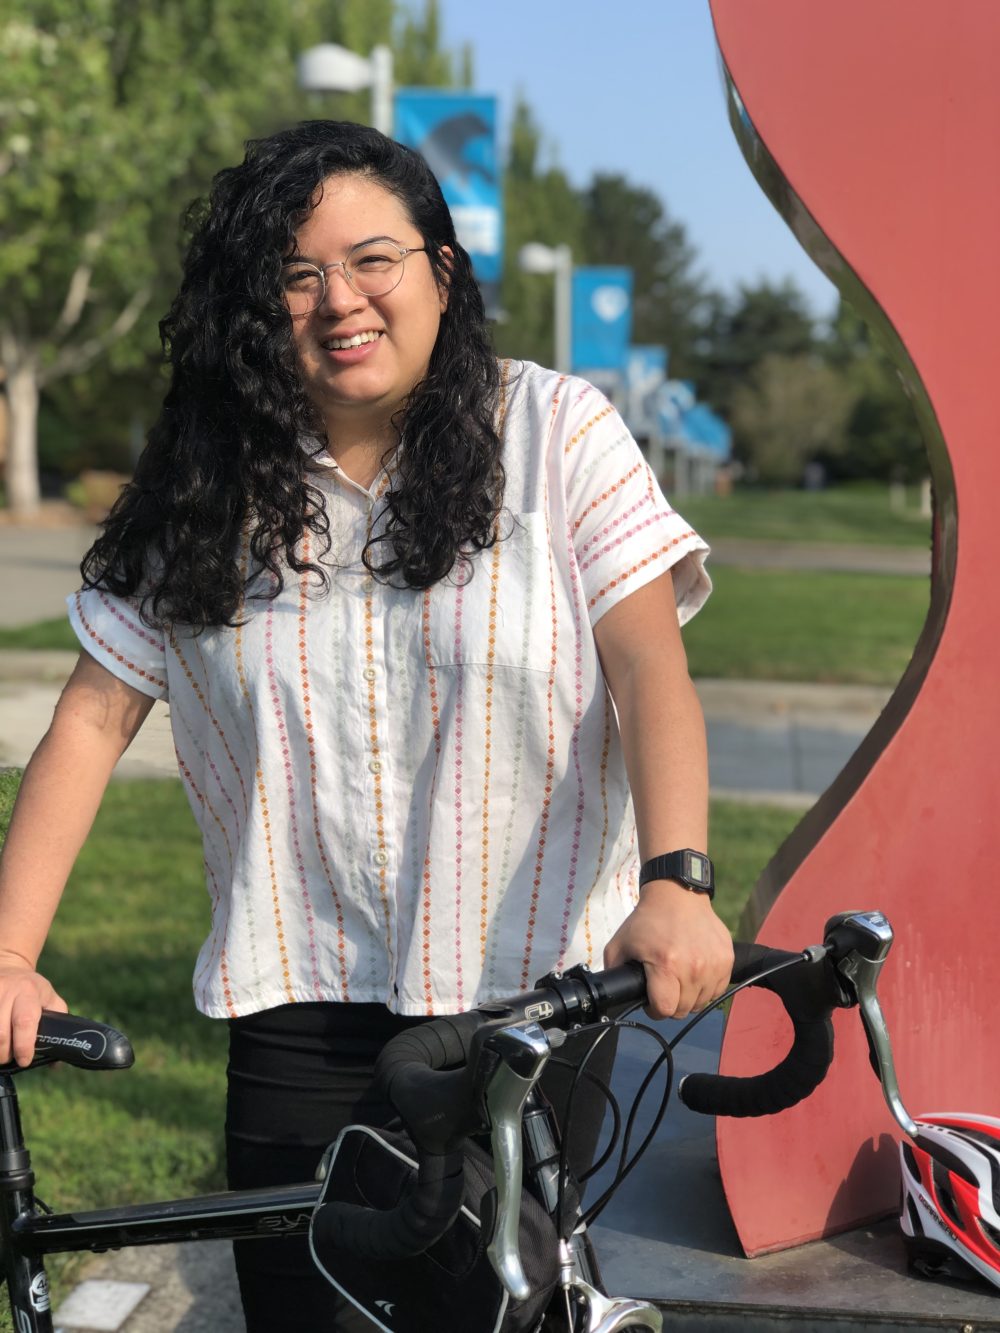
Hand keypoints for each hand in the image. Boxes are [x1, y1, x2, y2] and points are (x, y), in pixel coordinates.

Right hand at [0, 952, 66, 1066]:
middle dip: (4, 1054)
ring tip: (1, 1050)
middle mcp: (6, 991)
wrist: (9, 967)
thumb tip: (56, 1061)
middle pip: (0, 1034)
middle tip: (9, 1057)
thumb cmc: (32, 990)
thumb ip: (58, 1024)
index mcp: (28, 991)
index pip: (24, 1021)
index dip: (24, 1046)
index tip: (25, 1060)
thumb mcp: (50, 999)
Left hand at [603, 881, 733, 1018]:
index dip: (654, 1009)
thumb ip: (613, 973)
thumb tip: (613, 995)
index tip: (651, 1000)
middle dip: (671, 1003)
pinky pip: (717, 990)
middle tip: (664, 987)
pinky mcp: (726, 959)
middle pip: (683, 1009)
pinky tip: (694, 972)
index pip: (665, 1009)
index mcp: (666, 965)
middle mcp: (693, 967)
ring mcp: (713, 964)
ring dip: (689, 996)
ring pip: (701, 1002)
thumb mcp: (619, 944)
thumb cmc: (648, 920)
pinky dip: (705, 987)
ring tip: (679, 978)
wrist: (678, 895)